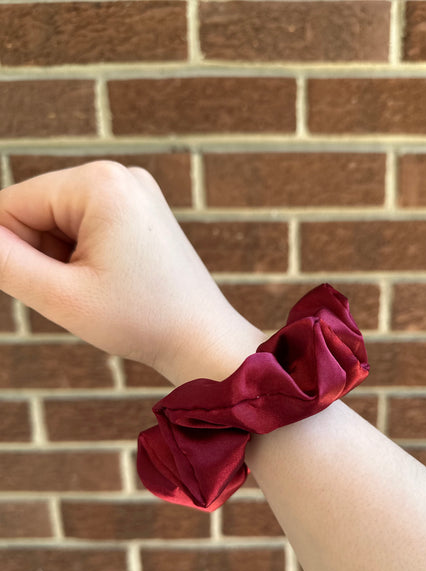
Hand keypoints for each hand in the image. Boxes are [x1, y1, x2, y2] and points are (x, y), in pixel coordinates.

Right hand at [0, 161, 262, 383]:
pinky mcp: (142, 210)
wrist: (203, 339)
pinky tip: (111, 282)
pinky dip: (84, 257)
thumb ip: (2, 262)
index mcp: (99, 182)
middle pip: (38, 210)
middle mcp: (120, 174)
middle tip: (80, 294)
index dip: (9, 252)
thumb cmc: (140, 320)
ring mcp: (135, 190)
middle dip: (43, 256)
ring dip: (62, 259)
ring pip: (60, 222)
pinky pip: (88, 227)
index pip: (13, 205)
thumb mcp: (59, 296)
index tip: (41, 289)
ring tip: (100, 290)